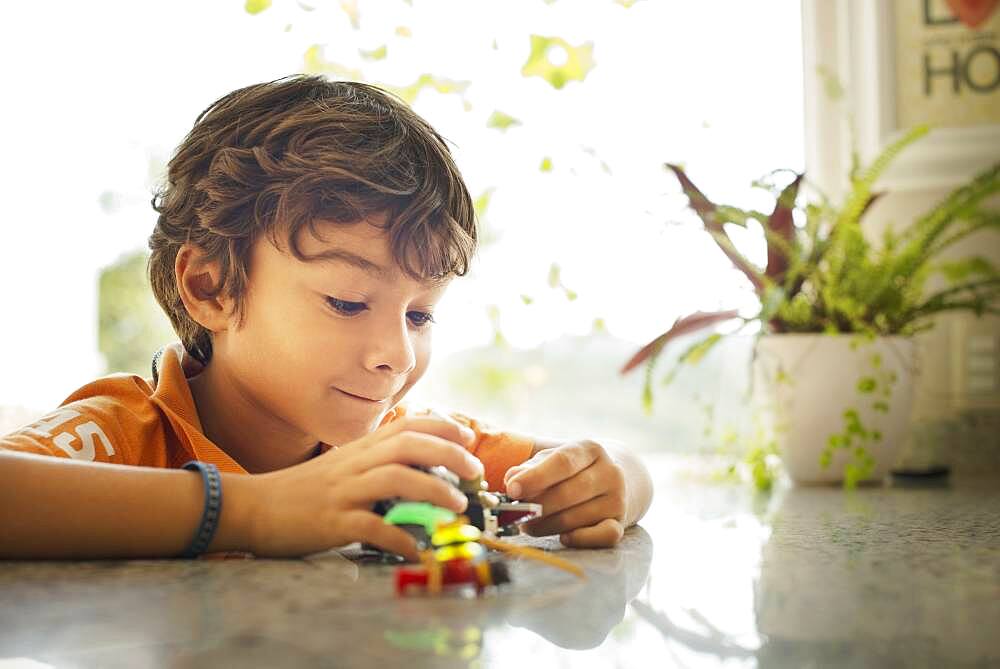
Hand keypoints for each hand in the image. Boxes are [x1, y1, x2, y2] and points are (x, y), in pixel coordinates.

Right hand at [241, 416, 483, 559]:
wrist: (251, 508)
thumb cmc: (302, 491)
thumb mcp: (341, 466)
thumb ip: (374, 461)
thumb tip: (416, 465)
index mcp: (359, 450)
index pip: (406, 425)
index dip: (441, 427)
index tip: (468, 438)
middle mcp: (354, 464)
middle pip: (408, 446)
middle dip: (449, 454)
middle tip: (475, 471)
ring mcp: (343, 492)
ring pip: (396, 478)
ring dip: (433, 491)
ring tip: (458, 507)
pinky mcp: (332, 523)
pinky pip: (372, 527)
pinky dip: (400, 539)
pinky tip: (417, 550)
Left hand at [502, 440, 627, 547]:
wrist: (609, 480)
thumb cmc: (571, 470)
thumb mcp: (551, 460)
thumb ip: (529, 468)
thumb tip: (512, 479)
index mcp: (590, 449)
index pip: (562, 462)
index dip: (535, 477)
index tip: (513, 489)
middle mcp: (609, 472)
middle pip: (568, 493)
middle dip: (536, 507)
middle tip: (516, 514)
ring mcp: (618, 498)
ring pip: (576, 518)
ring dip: (546, 526)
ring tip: (529, 525)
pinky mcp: (620, 522)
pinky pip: (603, 536)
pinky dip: (580, 539)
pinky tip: (563, 537)